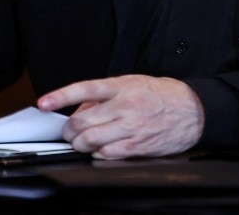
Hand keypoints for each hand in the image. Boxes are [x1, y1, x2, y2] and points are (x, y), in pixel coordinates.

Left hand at [38, 75, 203, 158]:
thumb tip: (80, 109)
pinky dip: (98, 154)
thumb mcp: (133, 83)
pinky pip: (106, 155)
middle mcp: (125, 105)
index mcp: (122, 86)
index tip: (44, 103)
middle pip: (81, 121)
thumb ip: (106, 95)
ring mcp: (132, 127)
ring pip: (90, 140)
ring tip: (84, 141)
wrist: (194, 110)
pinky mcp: (138, 146)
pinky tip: (102, 149)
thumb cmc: (162, 95)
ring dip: (81, 144)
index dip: (61, 96)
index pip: (85, 88)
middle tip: (70, 132)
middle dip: (69, 131)